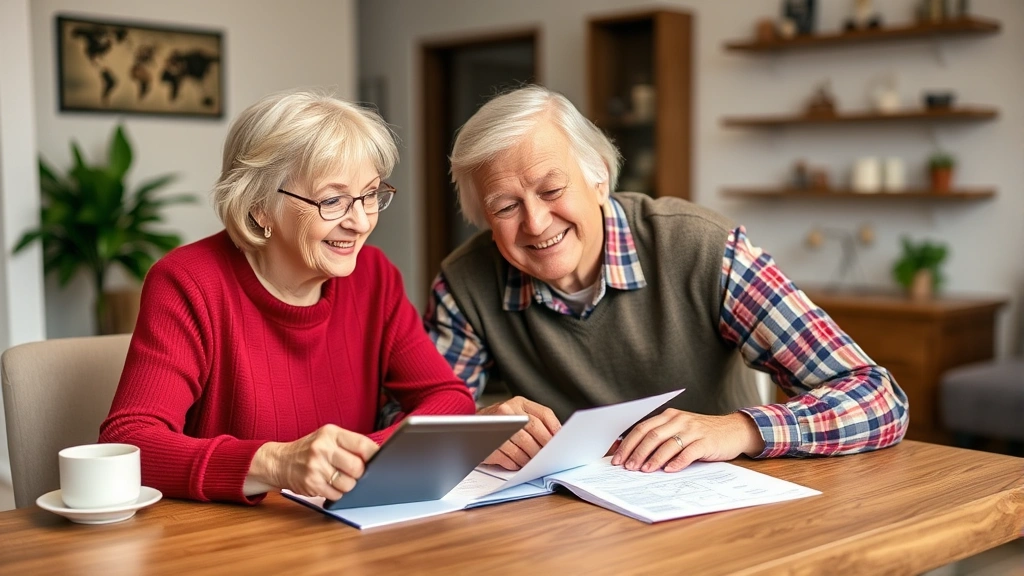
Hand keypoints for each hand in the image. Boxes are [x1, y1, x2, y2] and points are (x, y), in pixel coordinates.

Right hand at [248, 424, 377, 499]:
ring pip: (348, 484)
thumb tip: (376, 457)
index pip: (362, 444)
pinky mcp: (311, 484)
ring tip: (339, 479)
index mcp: (331, 433)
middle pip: (357, 467)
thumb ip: (349, 444)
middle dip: (360, 474)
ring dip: (348, 486)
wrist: (279, 461)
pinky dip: (336, 493)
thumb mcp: (327, 437)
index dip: (374, 455)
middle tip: (354, 472)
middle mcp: (322, 448)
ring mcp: (315, 467)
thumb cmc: (309, 450)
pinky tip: (329, 485)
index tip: (378, 460)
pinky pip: (336, 495)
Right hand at [477, 396, 560, 469]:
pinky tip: (517, 464)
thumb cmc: (500, 422)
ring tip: (532, 463)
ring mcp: (495, 426)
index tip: (560, 442)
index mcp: (519, 403)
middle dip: (544, 446)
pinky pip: (509, 458)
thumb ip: (537, 421)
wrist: (469, 427)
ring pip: (523, 446)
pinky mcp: (488, 444)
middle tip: (548, 457)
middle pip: (534, 429)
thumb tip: (556, 437)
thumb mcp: (518, 414)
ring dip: (531, 458)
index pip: (543, 414)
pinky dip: (516, 464)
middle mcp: (507, 411)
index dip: (554, 430)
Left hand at [611, 410, 764, 472]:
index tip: (617, 458)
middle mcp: (679, 420)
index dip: (628, 444)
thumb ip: (659, 439)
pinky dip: (677, 462)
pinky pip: (688, 452)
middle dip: (637, 452)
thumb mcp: (679, 431)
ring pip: (668, 444)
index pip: (642, 428)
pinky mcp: (706, 442)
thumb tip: (633, 453)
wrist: (733, 430)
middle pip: (652, 435)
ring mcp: (693, 430)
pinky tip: (668, 470)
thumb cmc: (702, 434)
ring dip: (654, 459)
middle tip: (628, 467)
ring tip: (644, 470)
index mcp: (669, 416)